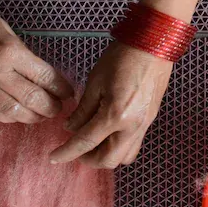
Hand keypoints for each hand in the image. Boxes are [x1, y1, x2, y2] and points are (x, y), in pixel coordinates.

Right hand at [0, 0, 73, 122]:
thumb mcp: (6, 31)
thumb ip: (23, 56)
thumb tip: (43, 77)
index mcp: (10, 51)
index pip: (45, 77)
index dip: (62, 88)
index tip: (69, 92)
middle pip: (33, 99)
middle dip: (51, 107)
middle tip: (59, 107)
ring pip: (14, 112)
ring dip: (33, 117)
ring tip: (42, 114)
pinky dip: (11, 118)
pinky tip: (20, 115)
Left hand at [49, 41, 172, 167]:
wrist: (153, 47)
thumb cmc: (121, 58)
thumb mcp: (95, 82)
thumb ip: (82, 110)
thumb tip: (70, 128)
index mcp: (115, 116)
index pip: (86, 142)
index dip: (67, 152)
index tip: (54, 158)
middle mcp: (131, 127)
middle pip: (108, 160)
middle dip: (88, 159)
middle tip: (75, 150)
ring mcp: (143, 127)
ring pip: (124, 158)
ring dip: (105, 157)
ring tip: (92, 144)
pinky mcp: (149, 122)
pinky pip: (133, 146)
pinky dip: (118, 148)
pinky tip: (107, 136)